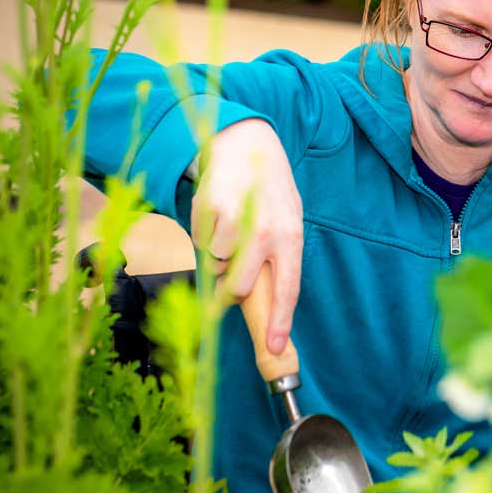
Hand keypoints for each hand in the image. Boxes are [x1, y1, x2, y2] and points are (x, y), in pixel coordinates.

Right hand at [190, 118, 302, 355]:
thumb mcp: (287, 218)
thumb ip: (279, 255)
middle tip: (227, 282)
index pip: (288, 288)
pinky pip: (200, 241)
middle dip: (228, 292)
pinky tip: (219, 212)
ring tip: (230, 226)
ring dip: (217, 253)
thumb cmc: (268, 189)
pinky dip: (205, 233)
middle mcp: (266, 232)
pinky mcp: (211, 208)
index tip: (273, 348)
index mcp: (291, 237)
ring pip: (215, 264)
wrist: (247, 144)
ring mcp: (237, 221)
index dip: (279, 321)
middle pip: (238, 287)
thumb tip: (266, 299)